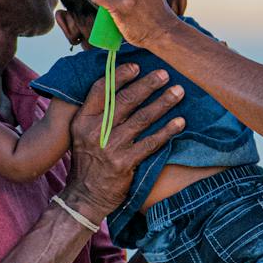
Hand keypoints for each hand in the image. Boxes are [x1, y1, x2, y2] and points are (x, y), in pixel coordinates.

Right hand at [63, 64, 184, 221]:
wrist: (86, 195)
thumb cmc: (88, 160)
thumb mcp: (82, 134)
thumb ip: (97, 113)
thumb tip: (119, 86)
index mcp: (82, 120)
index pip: (101, 90)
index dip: (120, 75)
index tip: (137, 66)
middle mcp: (95, 131)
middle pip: (125, 101)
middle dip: (147, 85)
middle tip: (164, 74)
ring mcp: (111, 147)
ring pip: (141, 119)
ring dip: (163, 103)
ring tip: (178, 92)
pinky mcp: (125, 163)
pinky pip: (151, 143)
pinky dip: (167, 131)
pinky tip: (180, 122)